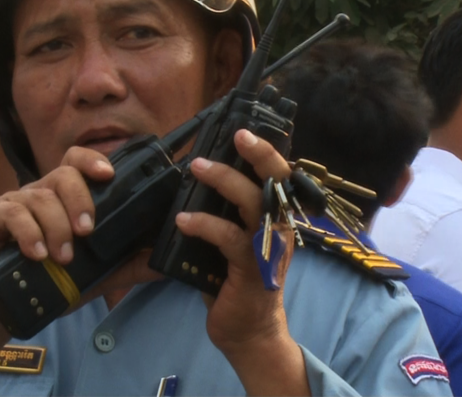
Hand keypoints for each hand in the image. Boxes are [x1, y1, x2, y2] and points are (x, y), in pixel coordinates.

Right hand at [0, 146, 159, 329]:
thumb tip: (166, 264)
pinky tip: (37, 254)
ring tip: (63, 258)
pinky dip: (28, 233)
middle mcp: (41, 192)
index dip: (93, 160)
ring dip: (56, 226)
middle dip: (79, 199)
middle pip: (62, 173)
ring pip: (40, 196)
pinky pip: (12, 213)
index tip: (108, 175)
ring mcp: (15, 202)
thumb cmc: (49, 280)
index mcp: (64, 197)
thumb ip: (128, 265)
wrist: (3, 303)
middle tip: (88, 231)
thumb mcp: (96, 274)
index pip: (77, 162)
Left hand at [175, 129, 302, 393]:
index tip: (248, 128)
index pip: (277, 177)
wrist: (248, 334)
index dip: (268, 151)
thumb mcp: (230, 242)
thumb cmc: (234, 283)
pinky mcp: (253, 270)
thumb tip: (191, 182)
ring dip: (225, 181)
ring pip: (254, 203)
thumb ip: (221, 213)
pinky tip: (183, 221)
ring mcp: (268, 249)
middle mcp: (278, 229)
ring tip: (196, 167)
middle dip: (260, 154)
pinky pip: (230, 238)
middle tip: (238, 134)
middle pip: (277, 182)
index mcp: (274, 219)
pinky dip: (205, 225)